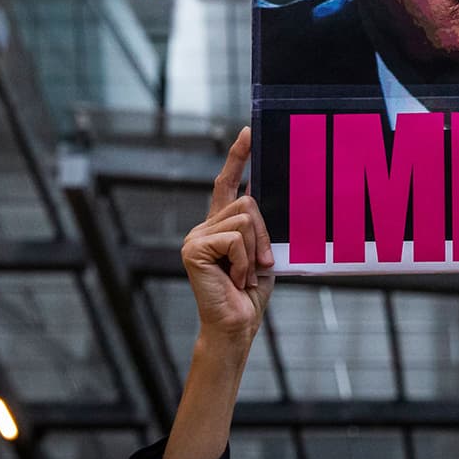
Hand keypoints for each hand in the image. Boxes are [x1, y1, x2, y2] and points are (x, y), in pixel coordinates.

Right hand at [181, 127, 274, 345]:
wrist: (237, 326)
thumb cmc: (250, 295)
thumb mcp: (262, 253)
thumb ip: (260, 227)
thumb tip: (265, 198)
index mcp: (221, 226)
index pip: (228, 183)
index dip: (238, 156)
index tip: (248, 131)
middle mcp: (204, 227)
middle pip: (248, 203)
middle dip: (264, 234)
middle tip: (262, 265)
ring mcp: (196, 237)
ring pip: (245, 218)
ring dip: (256, 250)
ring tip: (245, 276)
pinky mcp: (193, 249)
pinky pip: (235, 237)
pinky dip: (245, 259)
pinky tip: (236, 279)